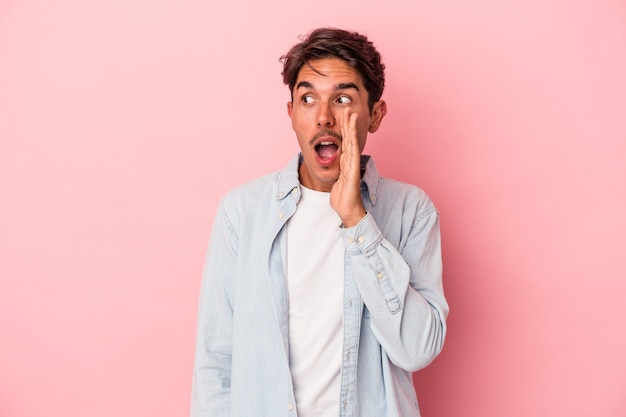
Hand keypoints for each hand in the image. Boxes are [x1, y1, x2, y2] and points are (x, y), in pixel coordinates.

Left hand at [330, 109, 366, 226]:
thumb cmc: (342, 197)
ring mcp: (353, 165)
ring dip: (351, 128)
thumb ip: (335, 170)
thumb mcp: (335, 179)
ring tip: (351, 114)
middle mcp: (350, 161)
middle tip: (347, 108)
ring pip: (352, 143)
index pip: (345, 141)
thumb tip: (330, 164)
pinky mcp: (353, 171)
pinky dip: (353, 142)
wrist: (347, 210)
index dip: (344, 128)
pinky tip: (352, 132)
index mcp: (346, 162)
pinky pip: (353, 154)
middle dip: (348, 123)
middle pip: (349, 138)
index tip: (342, 115)